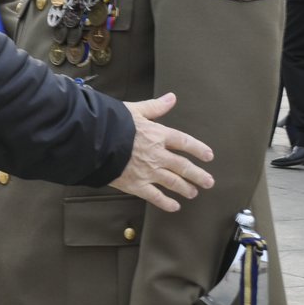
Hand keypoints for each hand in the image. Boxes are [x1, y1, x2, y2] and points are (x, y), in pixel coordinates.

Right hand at [111, 93, 213, 211]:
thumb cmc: (112, 123)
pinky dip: (166, 203)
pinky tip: (174, 206)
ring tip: (194, 193)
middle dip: (198, 175)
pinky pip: (155, 196)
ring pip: (173, 182)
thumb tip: (171, 98)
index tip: (208, 156)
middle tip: (209, 182)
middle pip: (183, 166)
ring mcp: (148, 171)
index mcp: (158, 135)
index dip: (198, 149)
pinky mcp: (136, 185)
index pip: (184, 142)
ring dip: (186, 188)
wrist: (94, 141)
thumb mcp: (135, 110)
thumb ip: (155, 107)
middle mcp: (157, 155)